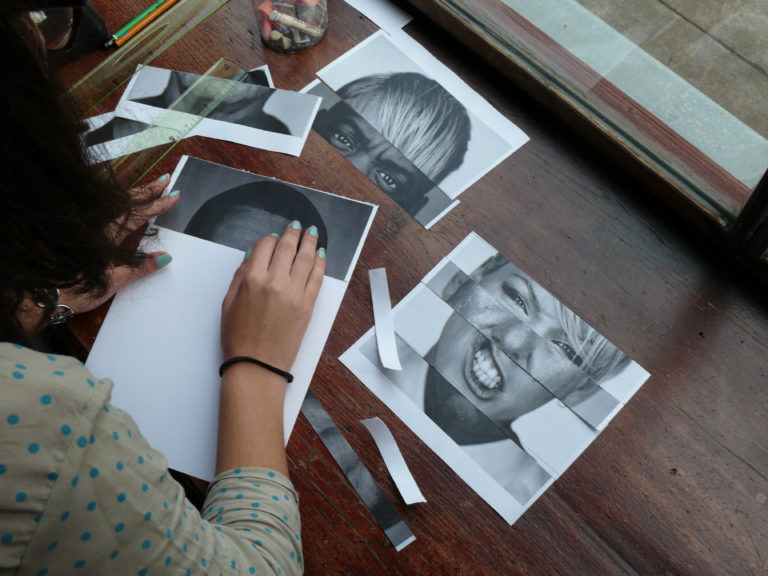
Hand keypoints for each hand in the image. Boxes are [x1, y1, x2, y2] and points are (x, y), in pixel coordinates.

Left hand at [59, 175, 179, 314]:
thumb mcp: (113, 282)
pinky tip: (128, 204)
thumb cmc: (79, 290)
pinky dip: (123, 205)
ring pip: (117, 206)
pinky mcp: (88, 237)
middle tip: (165, 179)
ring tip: (151, 187)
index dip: (156, 205)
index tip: (173, 195)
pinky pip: (109, 213)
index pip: (137, 216)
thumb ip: (140, 268)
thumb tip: (164, 257)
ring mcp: (92, 231)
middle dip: (148, 191)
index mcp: (107, 237)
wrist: (49, 297)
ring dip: (136, 195)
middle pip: (127, 204)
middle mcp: (99, 229)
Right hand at [221, 220, 325, 371]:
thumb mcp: (228, 302)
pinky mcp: (308, 305)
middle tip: (298, 226)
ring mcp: (294, 293)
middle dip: (294, 234)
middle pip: (288, 248)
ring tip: (312, 233)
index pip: (265, 246)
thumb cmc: (238, 337)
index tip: (275, 238)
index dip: (271, 240)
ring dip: (310, 242)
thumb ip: (240, 275)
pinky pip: (316, 278)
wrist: (257, 365)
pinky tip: (320, 255)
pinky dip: (320, 263)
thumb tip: (252, 255)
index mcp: (252, 279)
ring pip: (306, 258)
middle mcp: (275, 282)